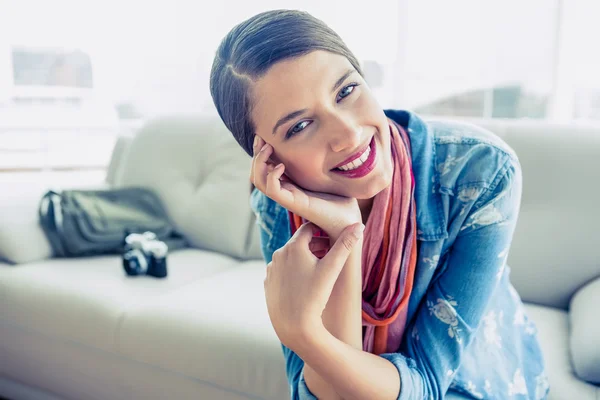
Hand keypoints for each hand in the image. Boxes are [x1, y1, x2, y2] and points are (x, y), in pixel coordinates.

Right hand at [251, 136, 360, 238]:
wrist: (350, 223)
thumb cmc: (343, 203)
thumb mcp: (331, 176)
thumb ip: (326, 163)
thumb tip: (334, 143)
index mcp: (292, 186)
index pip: (266, 171)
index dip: (261, 154)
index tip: (265, 138)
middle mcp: (286, 192)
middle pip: (258, 175)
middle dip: (256, 155)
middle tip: (260, 138)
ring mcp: (288, 198)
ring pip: (260, 182)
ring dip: (259, 163)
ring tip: (268, 148)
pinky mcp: (293, 203)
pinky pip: (272, 190)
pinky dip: (272, 176)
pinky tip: (282, 166)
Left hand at [263, 221, 364, 349]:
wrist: (294, 326)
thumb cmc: (315, 296)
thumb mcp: (332, 269)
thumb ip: (345, 245)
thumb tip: (359, 225)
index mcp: (293, 246)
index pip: (308, 228)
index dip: (322, 230)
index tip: (331, 236)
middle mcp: (278, 254)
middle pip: (298, 243)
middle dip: (314, 245)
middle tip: (329, 252)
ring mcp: (271, 269)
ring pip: (289, 257)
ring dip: (303, 258)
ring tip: (318, 269)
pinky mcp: (268, 283)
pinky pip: (282, 271)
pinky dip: (293, 272)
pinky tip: (304, 282)